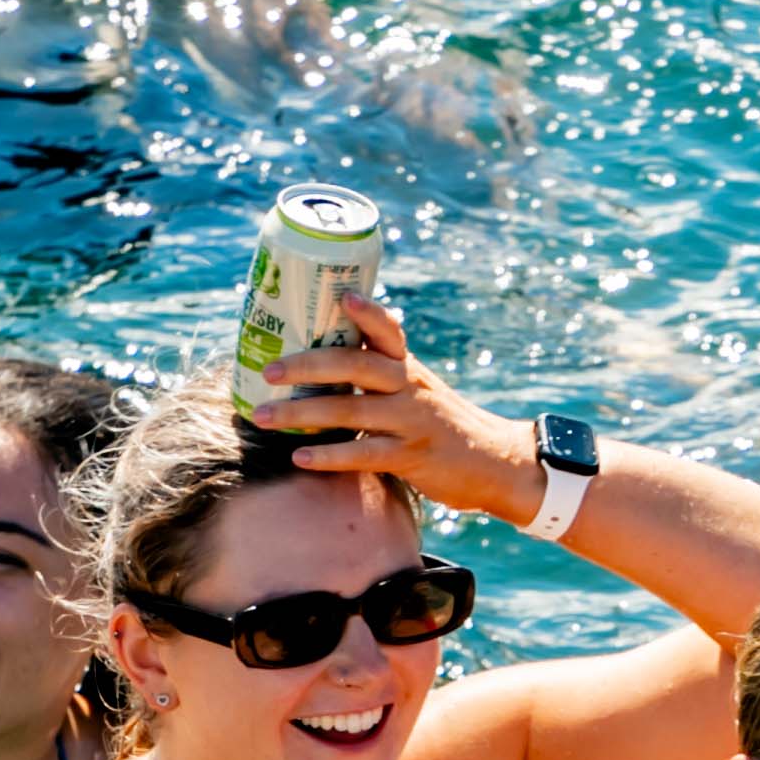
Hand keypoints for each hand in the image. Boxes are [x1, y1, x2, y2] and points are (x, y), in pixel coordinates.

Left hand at [250, 290, 529, 514]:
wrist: (496, 463)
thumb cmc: (445, 426)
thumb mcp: (420, 389)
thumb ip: (381, 375)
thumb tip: (324, 362)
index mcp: (408, 367)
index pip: (389, 331)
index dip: (367, 312)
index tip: (341, 296)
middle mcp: (410, 387)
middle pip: (356, 366)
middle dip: (307, 365)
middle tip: (269, 370)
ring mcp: (411, 421)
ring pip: (350, 411)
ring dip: (302, 413)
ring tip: (263, 416)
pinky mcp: (412, 457)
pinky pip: (363, 454)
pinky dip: (329, 455)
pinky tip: (299, 457)